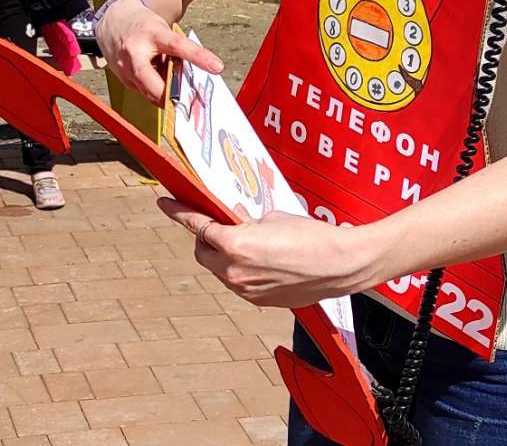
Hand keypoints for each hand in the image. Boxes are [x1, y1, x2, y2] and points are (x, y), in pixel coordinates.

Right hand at [96, 0, 222, 102]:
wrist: (114, 21)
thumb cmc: (144, 26)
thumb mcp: (162, 30)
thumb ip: (177, 50)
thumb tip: (194, 77)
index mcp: (151, 33)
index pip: (177, 46)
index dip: (198, 57)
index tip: (217, 67)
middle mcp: (134, 51)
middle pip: (153, 83)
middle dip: (170, 96)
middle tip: (187, 102)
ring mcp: (124, 67)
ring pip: (148, 92)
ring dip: (164, 96)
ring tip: (176, 92)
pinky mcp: (121, 78)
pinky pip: (143, 92)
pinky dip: (154, 92)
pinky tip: (160, 86)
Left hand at [157, 199, 380, 307]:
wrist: (340, 265)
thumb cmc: (311, 236)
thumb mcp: (272, 217)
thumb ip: (246, 223)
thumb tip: (237, 226)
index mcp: (234, 245)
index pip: (197, 226)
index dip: (179, 213)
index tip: (165, 204)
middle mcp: (234, 271)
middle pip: (202, 253)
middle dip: (206, 240)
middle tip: (220, 227)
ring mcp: (246, 290)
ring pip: (220, 271)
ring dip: (224, 257)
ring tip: (248, 245)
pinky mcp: (260, 301)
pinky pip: (239, 283)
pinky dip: (241, 271)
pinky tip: (262, 262)